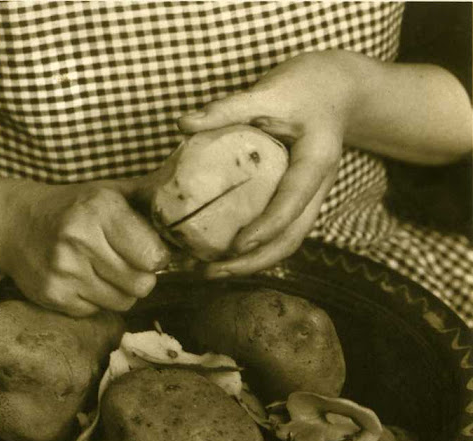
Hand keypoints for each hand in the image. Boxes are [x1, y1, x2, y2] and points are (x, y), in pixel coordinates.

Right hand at [0, 180, 170, 316]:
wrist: (13, 224)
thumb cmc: (73, 207)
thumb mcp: (110, 191)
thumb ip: (150, 198)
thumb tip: (192, 206)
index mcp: (100, 209)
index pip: (153, 255)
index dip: (158, 257)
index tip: (149, 251)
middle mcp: (80, 240)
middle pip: (142, 284)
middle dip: (142, 276)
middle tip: (127, 262)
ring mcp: (64, 271)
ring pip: (123, 302)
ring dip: (121, 290)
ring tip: (104, 269)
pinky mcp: (53, 295)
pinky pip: (97, 311)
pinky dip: (97, 300)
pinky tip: (82, 278)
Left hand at [177, 50, 356, 277]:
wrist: (340, 89)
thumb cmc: (307, 86)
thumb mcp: (271, 90)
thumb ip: (229, 108)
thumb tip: (182, 124)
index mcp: (315, 162)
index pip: (292, 202)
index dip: (265, 227)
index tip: (236, 247)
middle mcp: (317, 188)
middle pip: (291, 237)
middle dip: (253, 262)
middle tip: (209, 272)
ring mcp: (309, 197)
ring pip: (286, 240)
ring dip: (251, 262)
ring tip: (211, 271)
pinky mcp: (297, 198)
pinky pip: (279, 230)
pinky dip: (254, 246)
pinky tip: (224, 250)